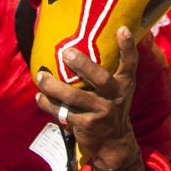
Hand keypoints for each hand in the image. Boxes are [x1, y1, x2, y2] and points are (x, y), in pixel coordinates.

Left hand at [36, 27, 144, 170]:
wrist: (114, 142)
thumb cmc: (113, 105)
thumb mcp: (121, 88)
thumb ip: (116, 68)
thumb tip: (110, 35)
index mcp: (125, 83)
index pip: (130, 62)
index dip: (127, 46)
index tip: (122, 29)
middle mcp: (115, 96)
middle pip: (100, 78)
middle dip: (82, 65)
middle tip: (65, 53)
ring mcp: (101, 111)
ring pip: (74, 97)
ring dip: (54, 87)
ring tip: (40, 77)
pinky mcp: (86, 125)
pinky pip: (63, 112)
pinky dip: (49, 105)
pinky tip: (39, 98)